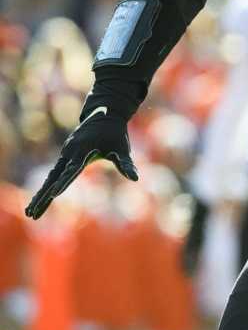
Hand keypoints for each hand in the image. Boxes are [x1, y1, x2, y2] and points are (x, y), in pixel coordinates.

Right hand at [25, 90, 138, 219]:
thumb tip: (135, 178)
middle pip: (53, 178)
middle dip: (43, 196)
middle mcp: (70, 153)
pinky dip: (45, 187)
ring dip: (40, 195)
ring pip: (50, 178)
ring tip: (30, 213)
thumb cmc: (115, 134)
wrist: (104, 115)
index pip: (72, 170)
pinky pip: (53, 175)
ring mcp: (65, 155)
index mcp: (83, 151)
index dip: (63, 182)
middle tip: (31, 214)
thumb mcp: (121, 148)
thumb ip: (126, 164)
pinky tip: (39, 199)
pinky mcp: (64, 156)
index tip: (54, 195)